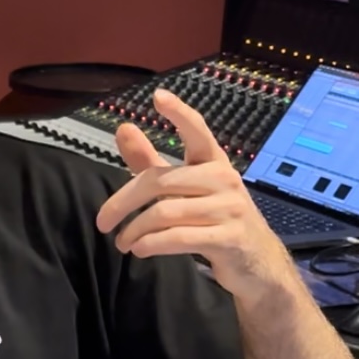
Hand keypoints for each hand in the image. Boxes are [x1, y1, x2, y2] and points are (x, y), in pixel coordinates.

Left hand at [95, 88, 290, 302]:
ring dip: (135, 231)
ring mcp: (229, 209)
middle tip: (103, 221)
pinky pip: (178, 237)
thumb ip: (151, 161)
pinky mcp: (229, 238)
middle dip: (123, 203)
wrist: (255, 262)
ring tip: (123, 242)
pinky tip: (139, 250)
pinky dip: (152, 244)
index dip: (179, 113)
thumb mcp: (183, 189)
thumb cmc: (213, 219)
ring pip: (165, 213)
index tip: (159, 96)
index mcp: (213, 162)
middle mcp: (224, 179)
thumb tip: (123, 128)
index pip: (197, 131)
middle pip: (159, 181)